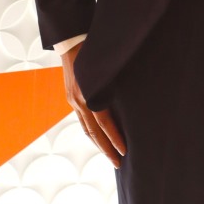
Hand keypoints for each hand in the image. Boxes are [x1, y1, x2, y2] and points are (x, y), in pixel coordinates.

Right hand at [61, 43, 126, 167]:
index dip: (114, 138)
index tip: (125, 151)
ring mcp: (73, 100)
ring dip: (98, 143)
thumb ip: (114, 82)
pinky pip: (82, 120)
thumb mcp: (107, 65)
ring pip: (86, 128)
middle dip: (106, 149)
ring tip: (111, 155)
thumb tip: (133, 97)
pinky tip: (99, 137)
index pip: (103, 123)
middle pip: (93, 132)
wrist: (71, 38)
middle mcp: (79, 100)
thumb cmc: (94, 48)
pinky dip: (92, 131)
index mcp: (88, 94)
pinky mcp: (72, 97)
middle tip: (119, 164)